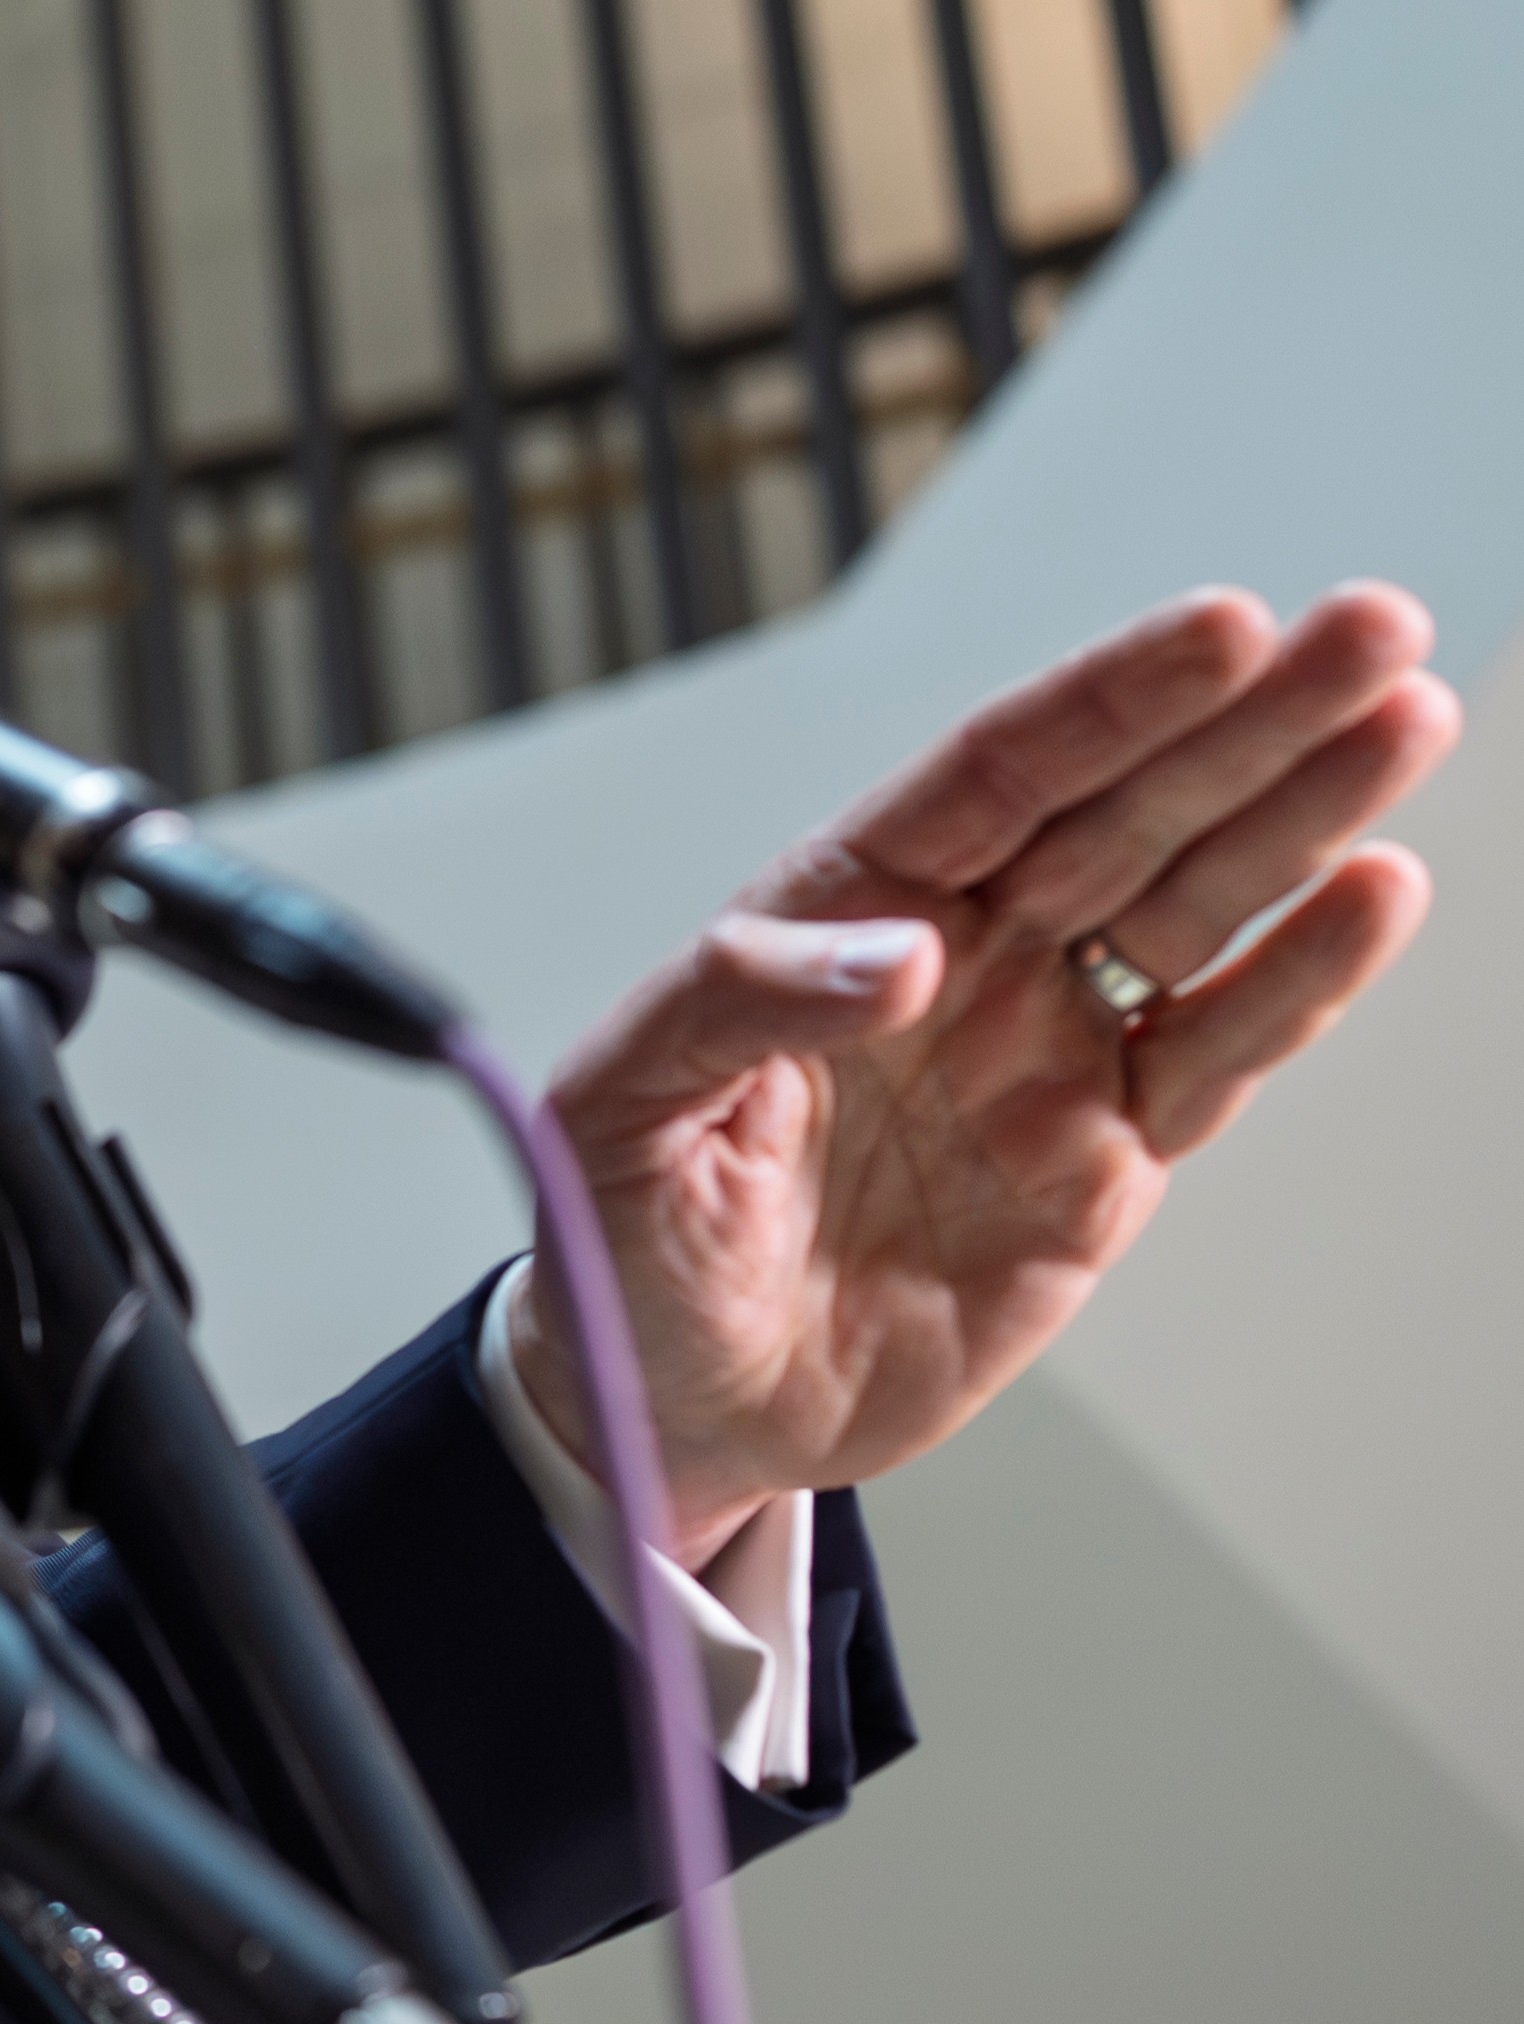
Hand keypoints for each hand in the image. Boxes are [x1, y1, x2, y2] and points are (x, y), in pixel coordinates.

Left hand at [508, 585, 1453, 1563]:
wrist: (671, 1398)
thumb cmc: (619, 1232)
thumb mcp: (624, 1104)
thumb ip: (743, 1006)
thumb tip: (910, 958)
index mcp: (839, 908)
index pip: (994, 776)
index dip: (1108, 702)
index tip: (1222, 629)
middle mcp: (960, 956)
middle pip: (1124, 811)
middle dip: (1250, 722)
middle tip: (1374, 625)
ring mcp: (1042, 1051)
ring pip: (1197, 907)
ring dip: (1303, 815)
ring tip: (1404, 717)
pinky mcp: (1102, 1163)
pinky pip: (1216, 1054)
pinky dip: (1301, 979)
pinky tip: (1375, 893)